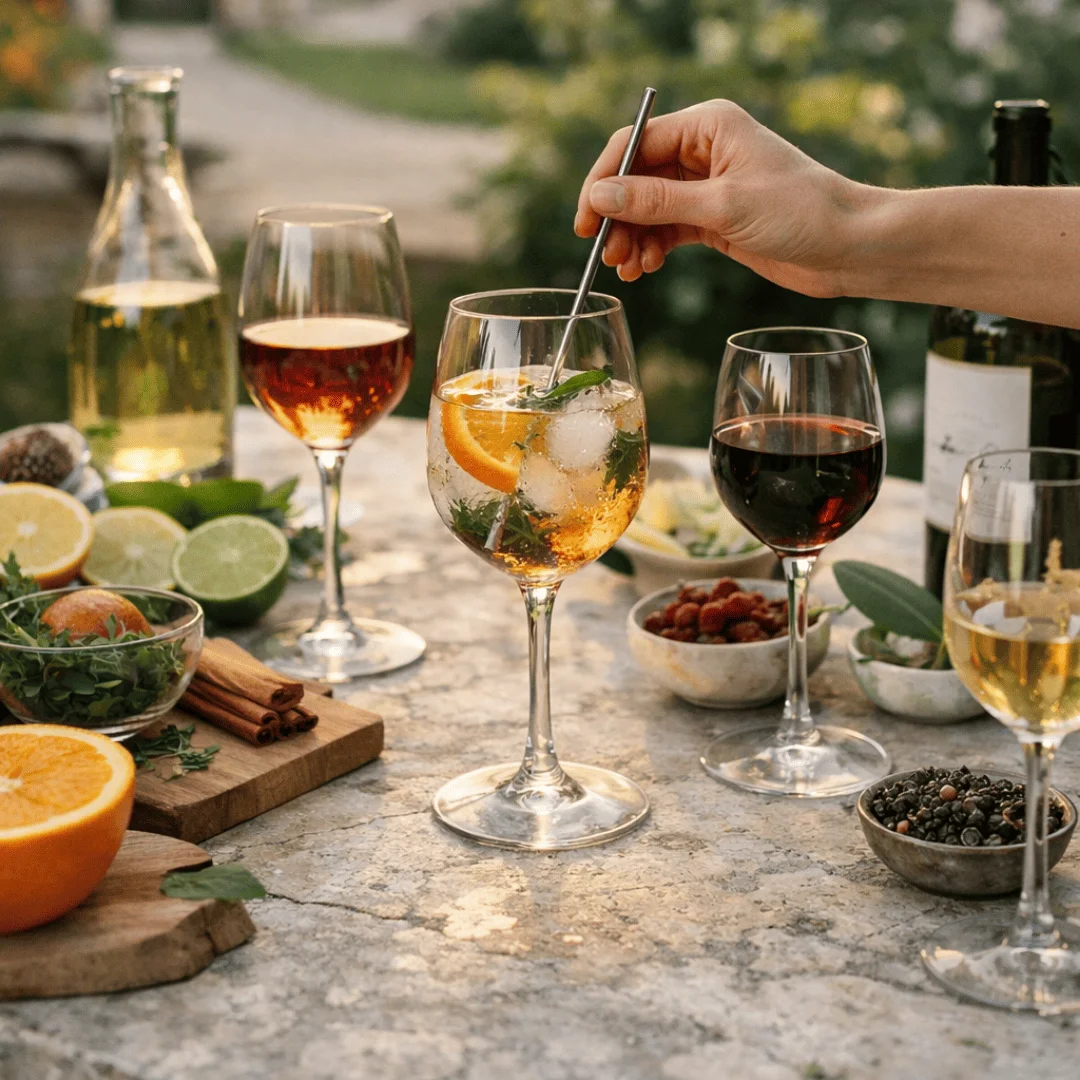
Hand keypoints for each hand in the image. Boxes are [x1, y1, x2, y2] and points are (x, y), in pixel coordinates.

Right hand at [574, 100, 872, 295]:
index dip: (604, 181)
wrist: (848, 247)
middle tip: (604, 254)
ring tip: (626, 268)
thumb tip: (600, 197)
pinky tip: (645, 268)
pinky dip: (652, 248)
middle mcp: (705, 150)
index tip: (586, 222)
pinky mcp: (715, 219)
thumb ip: (657, 202)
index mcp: (708, 126)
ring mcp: (708, 186)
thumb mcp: (722, 206)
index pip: (635, 144)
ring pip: (649, 208)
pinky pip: (667, 229)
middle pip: (637, 178)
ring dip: (632, 237)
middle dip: (617, 216)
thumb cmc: (799, 212)